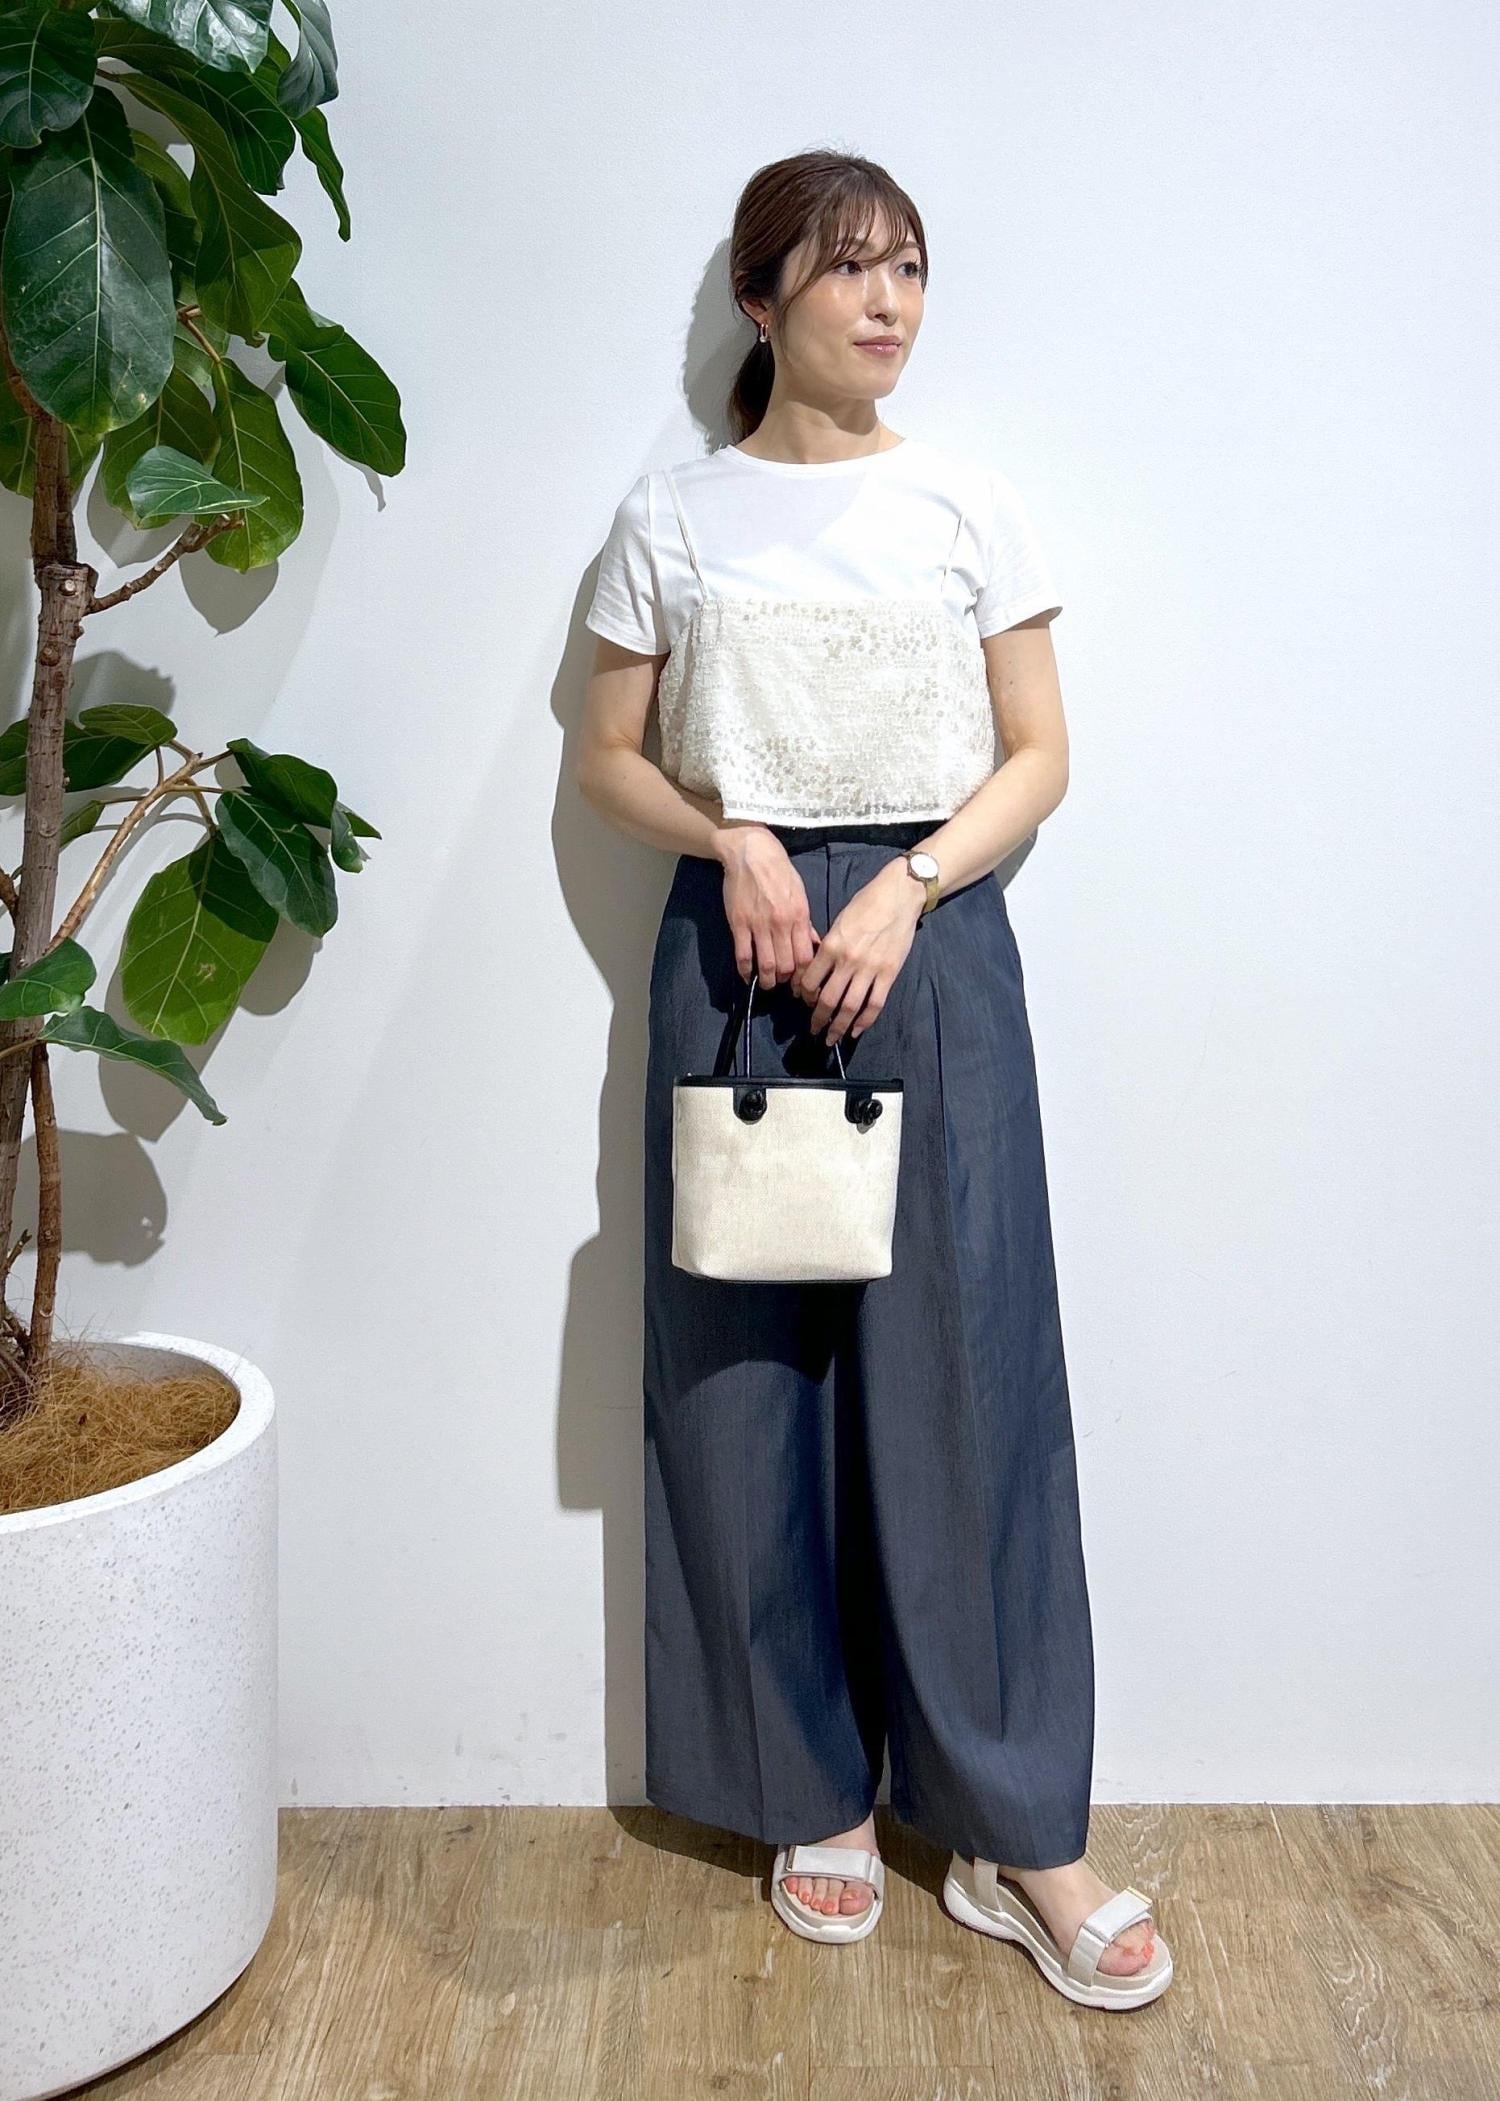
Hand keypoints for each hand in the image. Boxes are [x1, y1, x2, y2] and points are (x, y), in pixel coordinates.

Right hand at [716, 824, 819, 987]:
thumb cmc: (779, 871)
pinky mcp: (739, 923)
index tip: (801, 983)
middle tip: (784, 984)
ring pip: (766, 965)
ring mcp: (759, 925)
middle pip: (787, 966)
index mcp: (799, 917)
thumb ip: (805, 923)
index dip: (804, 976)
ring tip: (767, 982)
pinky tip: (747, 975)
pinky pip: (742, 955)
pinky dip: (745, 970)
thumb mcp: (800, 895)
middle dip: (786, 981)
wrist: (752, 852)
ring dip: (767, 980)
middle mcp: (781, 924)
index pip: (806, 957)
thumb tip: (813, 945)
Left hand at [791, 856, 924, 1044]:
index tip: (804, 1002)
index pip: (810, 980)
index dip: (804, 996)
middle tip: (813, 1030)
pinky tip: (856, 1031)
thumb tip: (818, 969)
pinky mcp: (889, 973)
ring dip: (838, 1027)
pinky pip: (874, 1004)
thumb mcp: (839, 921)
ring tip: (831, 1038)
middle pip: (827, 999)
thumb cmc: (867, 903)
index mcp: (831, 945)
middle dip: (818, 1019)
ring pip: (849, 1007)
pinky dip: (864, 1021)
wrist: (899, 895)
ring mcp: (869, 969)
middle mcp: (847, 961)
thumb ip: (828, 946)